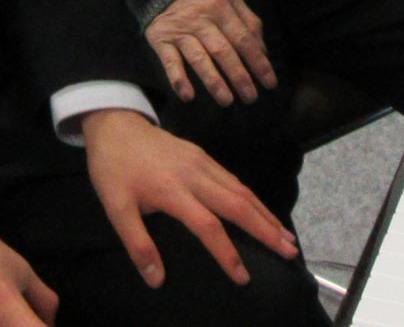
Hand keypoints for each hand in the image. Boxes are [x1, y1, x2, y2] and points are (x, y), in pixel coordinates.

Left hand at [80, 108, 298, 288]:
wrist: (115, 124)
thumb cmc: (114, 170)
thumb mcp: (116, 208)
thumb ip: (137, 244)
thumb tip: (157, 279)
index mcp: (172, 190)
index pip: (207, 226)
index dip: (226, 253)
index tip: (243, 276)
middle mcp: (194, 174)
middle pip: (238, 204)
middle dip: (266, 229)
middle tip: (290, 251)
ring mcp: (202, 162)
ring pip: (242, 189)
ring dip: (266, 214)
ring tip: (285, 236)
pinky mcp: (203, 155)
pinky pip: (234, 179)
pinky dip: (254, 199)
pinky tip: (262, 212)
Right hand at [144, 0, 276, 104]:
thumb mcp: (230, 0)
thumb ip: (249, 22)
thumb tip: (263, 52)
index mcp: (220, 8)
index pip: (243, 38)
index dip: (258, 62)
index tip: (269, 83)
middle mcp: (200, 19)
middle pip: (222, 50)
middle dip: (239, 76)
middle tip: (251, 97)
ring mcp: (180, 30)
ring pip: (198, 58)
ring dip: (213, 81)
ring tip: (227, 100)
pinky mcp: (161, 40)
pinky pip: (170, 61)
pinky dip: (178, 79)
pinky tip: (188, 96)